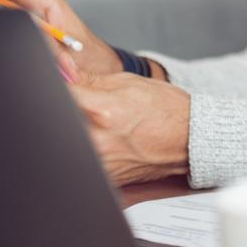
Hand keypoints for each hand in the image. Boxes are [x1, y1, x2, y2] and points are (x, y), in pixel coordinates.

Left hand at [69, 71, 190, 184]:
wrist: (190, 139)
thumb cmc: (165, 109)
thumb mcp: (127, 83)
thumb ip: (88, 79)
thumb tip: (61, 70)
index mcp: (101, 111)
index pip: (59, 95)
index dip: (57, 86)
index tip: (60, 84)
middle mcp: (96, 139)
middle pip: (58, 119)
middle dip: (67, 108)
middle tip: (84, 106)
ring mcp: (99, 161)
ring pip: (69, 140)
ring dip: (79, 128)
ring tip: (101, 125)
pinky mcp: (105, 176)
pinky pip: (84, 157)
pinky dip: (89, 146)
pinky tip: (106, 140)